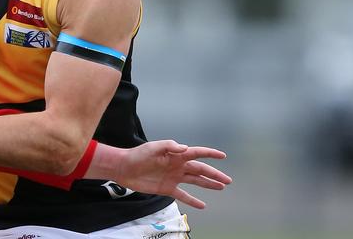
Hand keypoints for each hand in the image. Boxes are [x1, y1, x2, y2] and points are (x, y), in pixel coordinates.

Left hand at [103, 140, 231, 208]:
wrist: (124, 168)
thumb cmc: (138, 155)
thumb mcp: (153, 147)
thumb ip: (169, 146)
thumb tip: (185, 147)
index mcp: (176, 155)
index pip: (197, 153)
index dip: (210, 154)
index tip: (223, 156)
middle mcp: (177, 166)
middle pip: (200, 170)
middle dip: (214, 174)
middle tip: (228, 180)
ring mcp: (173, 177)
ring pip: (195, 181)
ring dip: (208, 185)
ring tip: (221, 187)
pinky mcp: (167, 188)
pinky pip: (183, 195)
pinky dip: (193, 200)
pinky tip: (203, 205)